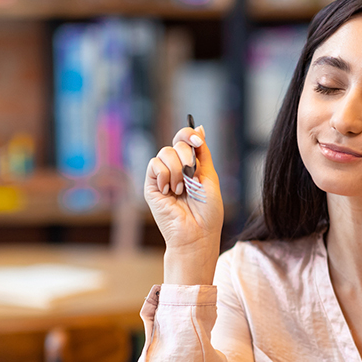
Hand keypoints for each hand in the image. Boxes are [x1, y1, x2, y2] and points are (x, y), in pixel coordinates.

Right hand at [144, 125, 224, 284]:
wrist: (197, 234)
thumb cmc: (208, 212)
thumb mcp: (210, 177)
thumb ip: (203, 153)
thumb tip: (199, 127)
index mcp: (191, 166)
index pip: (184, 139)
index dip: (189, 134)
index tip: (197, 141)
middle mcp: (176, 169)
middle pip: (176, 143)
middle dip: (187, 156)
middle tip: (191, 176)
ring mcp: (162, 177)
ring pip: (164, 152)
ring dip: (177, 170)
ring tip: (181, 190)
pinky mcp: (151, 186)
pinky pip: (154, 165)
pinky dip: (164, 176)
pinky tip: (169, 191)